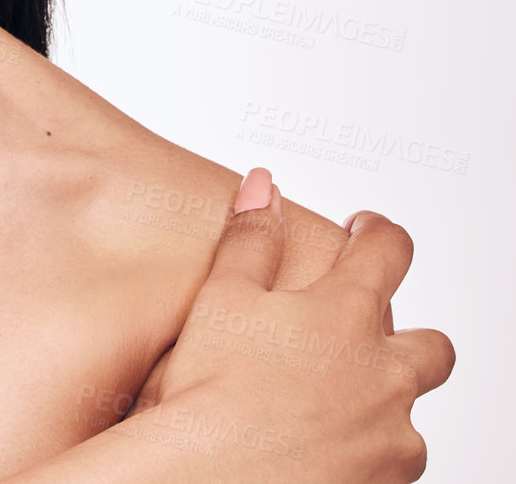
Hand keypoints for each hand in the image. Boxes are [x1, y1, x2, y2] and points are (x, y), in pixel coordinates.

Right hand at [127, 171, 453, 482]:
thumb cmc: (211, 394)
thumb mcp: (220, 298)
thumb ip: (250, 239)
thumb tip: (265, 186)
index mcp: (345, 315)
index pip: (389, 251)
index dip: (378, 234)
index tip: (365, 231)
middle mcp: (385, 375)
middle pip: (431, 346)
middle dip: (405, 335)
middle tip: (360, 335)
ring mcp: (393, 439)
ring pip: (409, 413)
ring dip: (381, 404)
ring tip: (327, 406)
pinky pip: (392, 466)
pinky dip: (366, 454)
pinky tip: (322, 452)